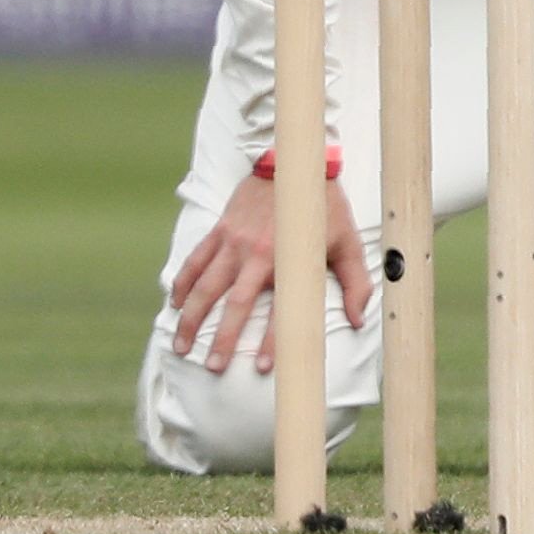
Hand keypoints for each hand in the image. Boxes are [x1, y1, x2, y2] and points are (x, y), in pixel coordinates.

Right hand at [171, 170, 370, 376]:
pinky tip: (175, 305)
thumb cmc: (324, 208)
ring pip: (205, 286)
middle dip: (223, 338)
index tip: (263, 368)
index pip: (280, 310)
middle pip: (235, 304)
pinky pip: (194, 261)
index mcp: (288, 260)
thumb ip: (356, 282)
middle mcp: (257, 254)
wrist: (297, 164)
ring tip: (182, 345)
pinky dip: (182, 284)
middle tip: (213, 367)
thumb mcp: (347, 242)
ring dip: (192, 318)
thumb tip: (359, 319)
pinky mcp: (220, 229)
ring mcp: (234, 242)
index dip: (273, 341)